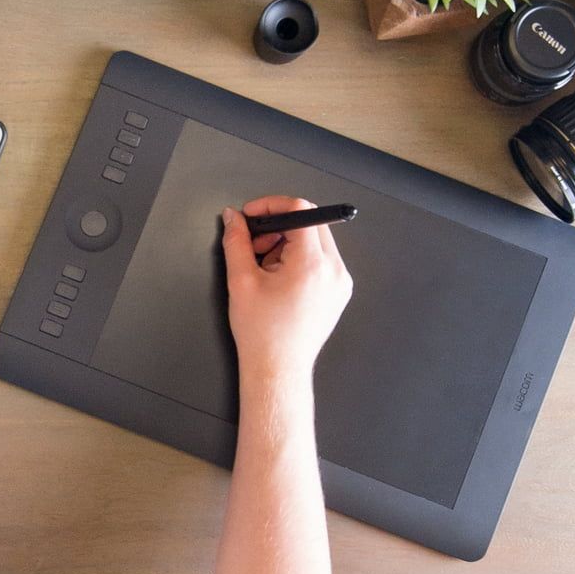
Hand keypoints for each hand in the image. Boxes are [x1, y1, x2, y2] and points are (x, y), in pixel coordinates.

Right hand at [220, 197, 352, 385]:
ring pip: (315, 240)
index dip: (271, 205)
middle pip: (310, 222)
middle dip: (278, 226)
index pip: (300, 209)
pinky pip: (321, 259)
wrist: (278, 368)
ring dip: (288, 242)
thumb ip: (236, 241)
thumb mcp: (241, 281)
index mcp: (312, 264)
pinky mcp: (339, 291)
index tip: (252, 215)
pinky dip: (299, 259)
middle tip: (254, 244)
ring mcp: (340, 282)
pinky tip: (280, 279)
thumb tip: (234, 219)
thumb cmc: (263, 334)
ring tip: (265, 268)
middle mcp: (334, 270)